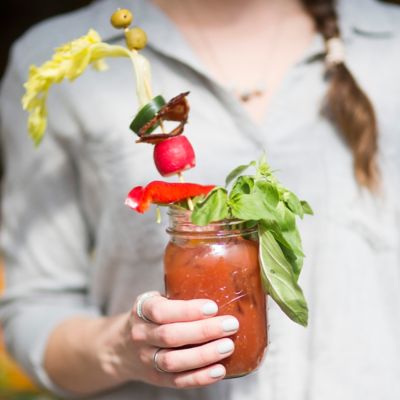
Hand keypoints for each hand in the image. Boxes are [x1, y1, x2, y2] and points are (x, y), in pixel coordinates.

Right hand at [100, 292, 238, 388]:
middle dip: (203, 331)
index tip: (213, 307)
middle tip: (230, 325)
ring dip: (204, 355)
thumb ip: (177, 296)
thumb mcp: (155, 300)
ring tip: (228, 346)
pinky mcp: (156, 378)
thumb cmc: (150, 317)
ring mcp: (147, 359)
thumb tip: (220, 286)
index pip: (161, 311)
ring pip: (174, 361)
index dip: (187, 310)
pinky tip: (219, 370)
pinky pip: (178, 381)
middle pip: (171, 336)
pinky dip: (200, 378)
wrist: (122, 347)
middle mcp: (141, 335)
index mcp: (142, 310)